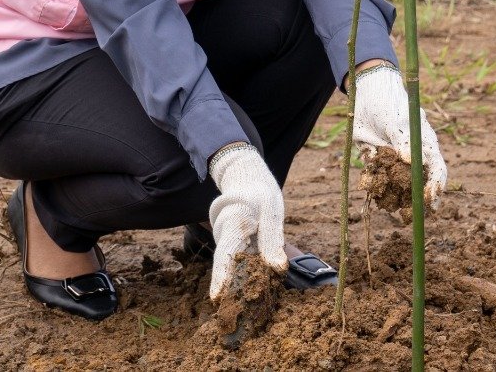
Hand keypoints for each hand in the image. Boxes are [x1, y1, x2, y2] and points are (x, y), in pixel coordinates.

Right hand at [206, 144, 287, 298]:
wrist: (246, 177)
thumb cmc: (260, 193)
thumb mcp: (272, 213)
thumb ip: (273, 241)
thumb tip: (278, 269)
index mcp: (235, 223)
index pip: (226, 253)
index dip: (221, 277)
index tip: (217, 298)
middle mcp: (226, 234)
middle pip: (226, 265)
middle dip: (229, 290)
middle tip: (232, 317)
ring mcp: (228, 240)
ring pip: (231, 266)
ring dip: (237, 286)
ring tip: (243, 312)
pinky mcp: (234, 245)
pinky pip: (237, 263)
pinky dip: (243, 277)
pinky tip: (252, 294)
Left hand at [352, 65, 448, 202]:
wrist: (365, 89)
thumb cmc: (387, 101)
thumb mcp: (394, 119)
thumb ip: (403, 140)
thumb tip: (412, 161)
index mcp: (423, 143)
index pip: (436, 169)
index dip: (435, 187)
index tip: (429, 200)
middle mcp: (411, 153)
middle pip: (418, 182)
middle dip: (413, 200)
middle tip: (408, 214)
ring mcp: (394, 157)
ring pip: (397, 183)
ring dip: (392, 195)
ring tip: (386, 202)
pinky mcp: (378, 157)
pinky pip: (377, 176)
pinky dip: (374, 183)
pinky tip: (370, 185)